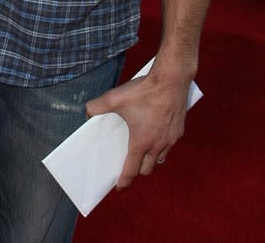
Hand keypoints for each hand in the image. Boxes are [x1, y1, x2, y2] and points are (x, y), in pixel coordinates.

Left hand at [85, 66, 192, 187]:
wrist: (171, 80)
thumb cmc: (144, 91)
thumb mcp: (115, 98)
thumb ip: (98, 106)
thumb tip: (87, 112)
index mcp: (142, 142)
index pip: (132, 169)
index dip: (124, 180)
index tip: (119, 186)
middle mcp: (158, 145)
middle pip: (148, 168)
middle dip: (138, 170)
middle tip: (130, 165)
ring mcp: (171, 139)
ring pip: (160, 158)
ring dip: (151, 159)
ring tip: (143, 152)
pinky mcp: (179, 130)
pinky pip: (169, 144)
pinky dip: (162, 145)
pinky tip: (157, 134)